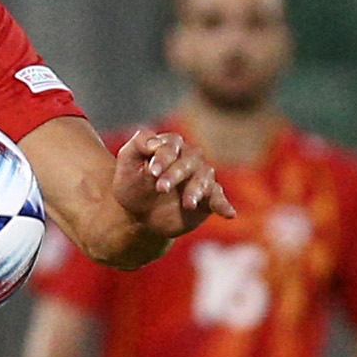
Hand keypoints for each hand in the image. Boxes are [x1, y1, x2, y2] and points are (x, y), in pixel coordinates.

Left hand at [112, 130, 234, 240]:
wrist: (138, 214)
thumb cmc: (132, 184)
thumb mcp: (127, 163)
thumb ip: (138, 145)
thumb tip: (154, 142)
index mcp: (171, 145)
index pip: (172, 145)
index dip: (163, 157)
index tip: (152, 172)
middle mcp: (190, 158)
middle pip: (190, 160)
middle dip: (175, 174)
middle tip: (160, 188)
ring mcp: (201, 177)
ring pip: (205, 177)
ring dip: (196, 189)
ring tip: (188, 204)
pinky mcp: (208, 197)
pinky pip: (219, 198)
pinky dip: (223, 205)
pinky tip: (229, 213)